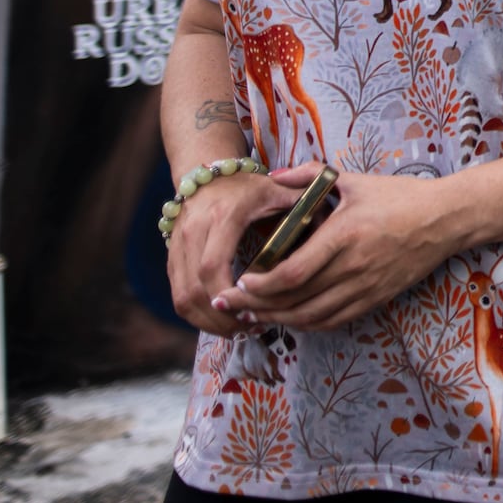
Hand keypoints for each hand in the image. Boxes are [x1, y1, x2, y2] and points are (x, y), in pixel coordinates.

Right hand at [165, 170, 302, 337]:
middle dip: (220, 317)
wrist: (208, 174)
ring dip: (207, 320)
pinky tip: (222, 319)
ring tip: (237, 328)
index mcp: (222, 216)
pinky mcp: (171, 257)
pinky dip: (198, 314)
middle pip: (194, 289)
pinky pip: (177, 295)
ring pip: (182, 298)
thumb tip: (331, 227)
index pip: (212, 266)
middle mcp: (194, 231)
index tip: (250, 310)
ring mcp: (177, 246)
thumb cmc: (249, 187)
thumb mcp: (277, 190)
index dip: (227, 295)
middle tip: (248, 327)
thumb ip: (302, 205)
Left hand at [216, 166, 462, 333]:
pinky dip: (305, 324)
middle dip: (255, 306)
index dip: (260, 286)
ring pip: (311, 317)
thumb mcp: (355, 180)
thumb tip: (274, 175)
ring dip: (276, 320)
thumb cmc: (400, 197)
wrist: (445, 219)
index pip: (292, 273)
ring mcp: (365, 287)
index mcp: (344, 235)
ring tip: (251, 316)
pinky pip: (333, 321)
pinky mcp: (375, 299)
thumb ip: (311, 175)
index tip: (238, 282)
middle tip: (228, 304)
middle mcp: (353, 267)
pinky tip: (288, 318)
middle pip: (294, 300)